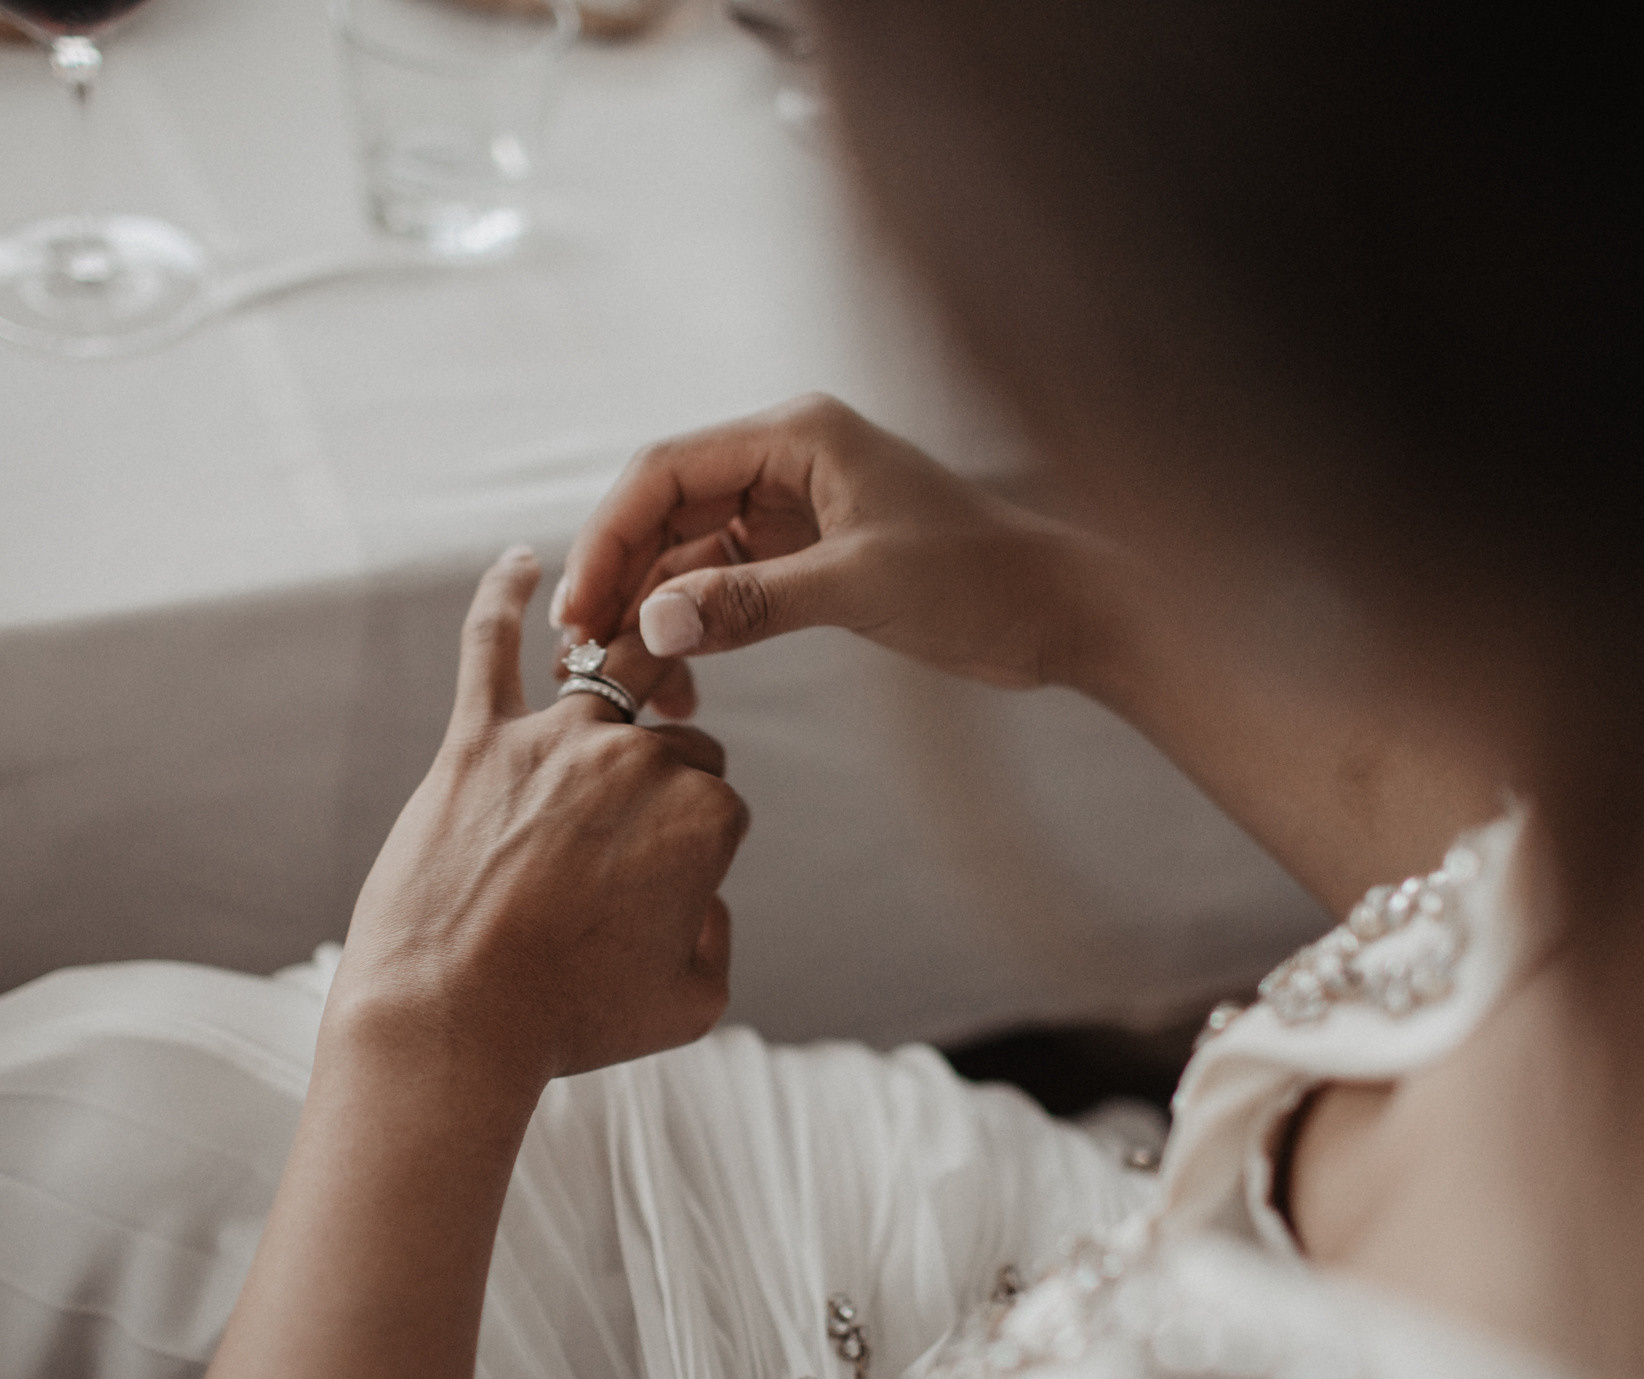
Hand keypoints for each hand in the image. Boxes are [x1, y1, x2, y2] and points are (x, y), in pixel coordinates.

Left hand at [329, 546, 749, 1087]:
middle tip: (610, 853)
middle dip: (657, 783)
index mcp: (702, 814)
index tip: (654, 892)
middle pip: (670, 739)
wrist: (450, 1021)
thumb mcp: (692, 1001)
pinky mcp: (475, 740)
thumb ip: (717, 934)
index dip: (695, 843)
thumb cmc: (569, 1022)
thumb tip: (702, 896)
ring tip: (620, 695)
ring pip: (608, 682)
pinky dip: (503, 596)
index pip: (719, 796)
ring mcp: (552, 740)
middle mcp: (635, 760)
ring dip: (624, 679)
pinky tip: (521, 562)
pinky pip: (490, 645)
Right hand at [552, 395, 1112, 713]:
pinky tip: (681, 678)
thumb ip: (752, 603)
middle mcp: (788, 459)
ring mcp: (798, 508)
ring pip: (692, 554)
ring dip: (656, 612)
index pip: (666, 470)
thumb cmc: (981, 580)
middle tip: (586, 655)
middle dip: (623, 581)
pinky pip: (728, 584)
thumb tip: (652, 626)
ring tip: (629, 680)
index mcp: (798, 434)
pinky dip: (699, 627)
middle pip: (667, 511)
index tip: (579, 608)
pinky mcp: (811, 556)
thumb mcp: (860, 588)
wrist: (1064, 613)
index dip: (610, 537)